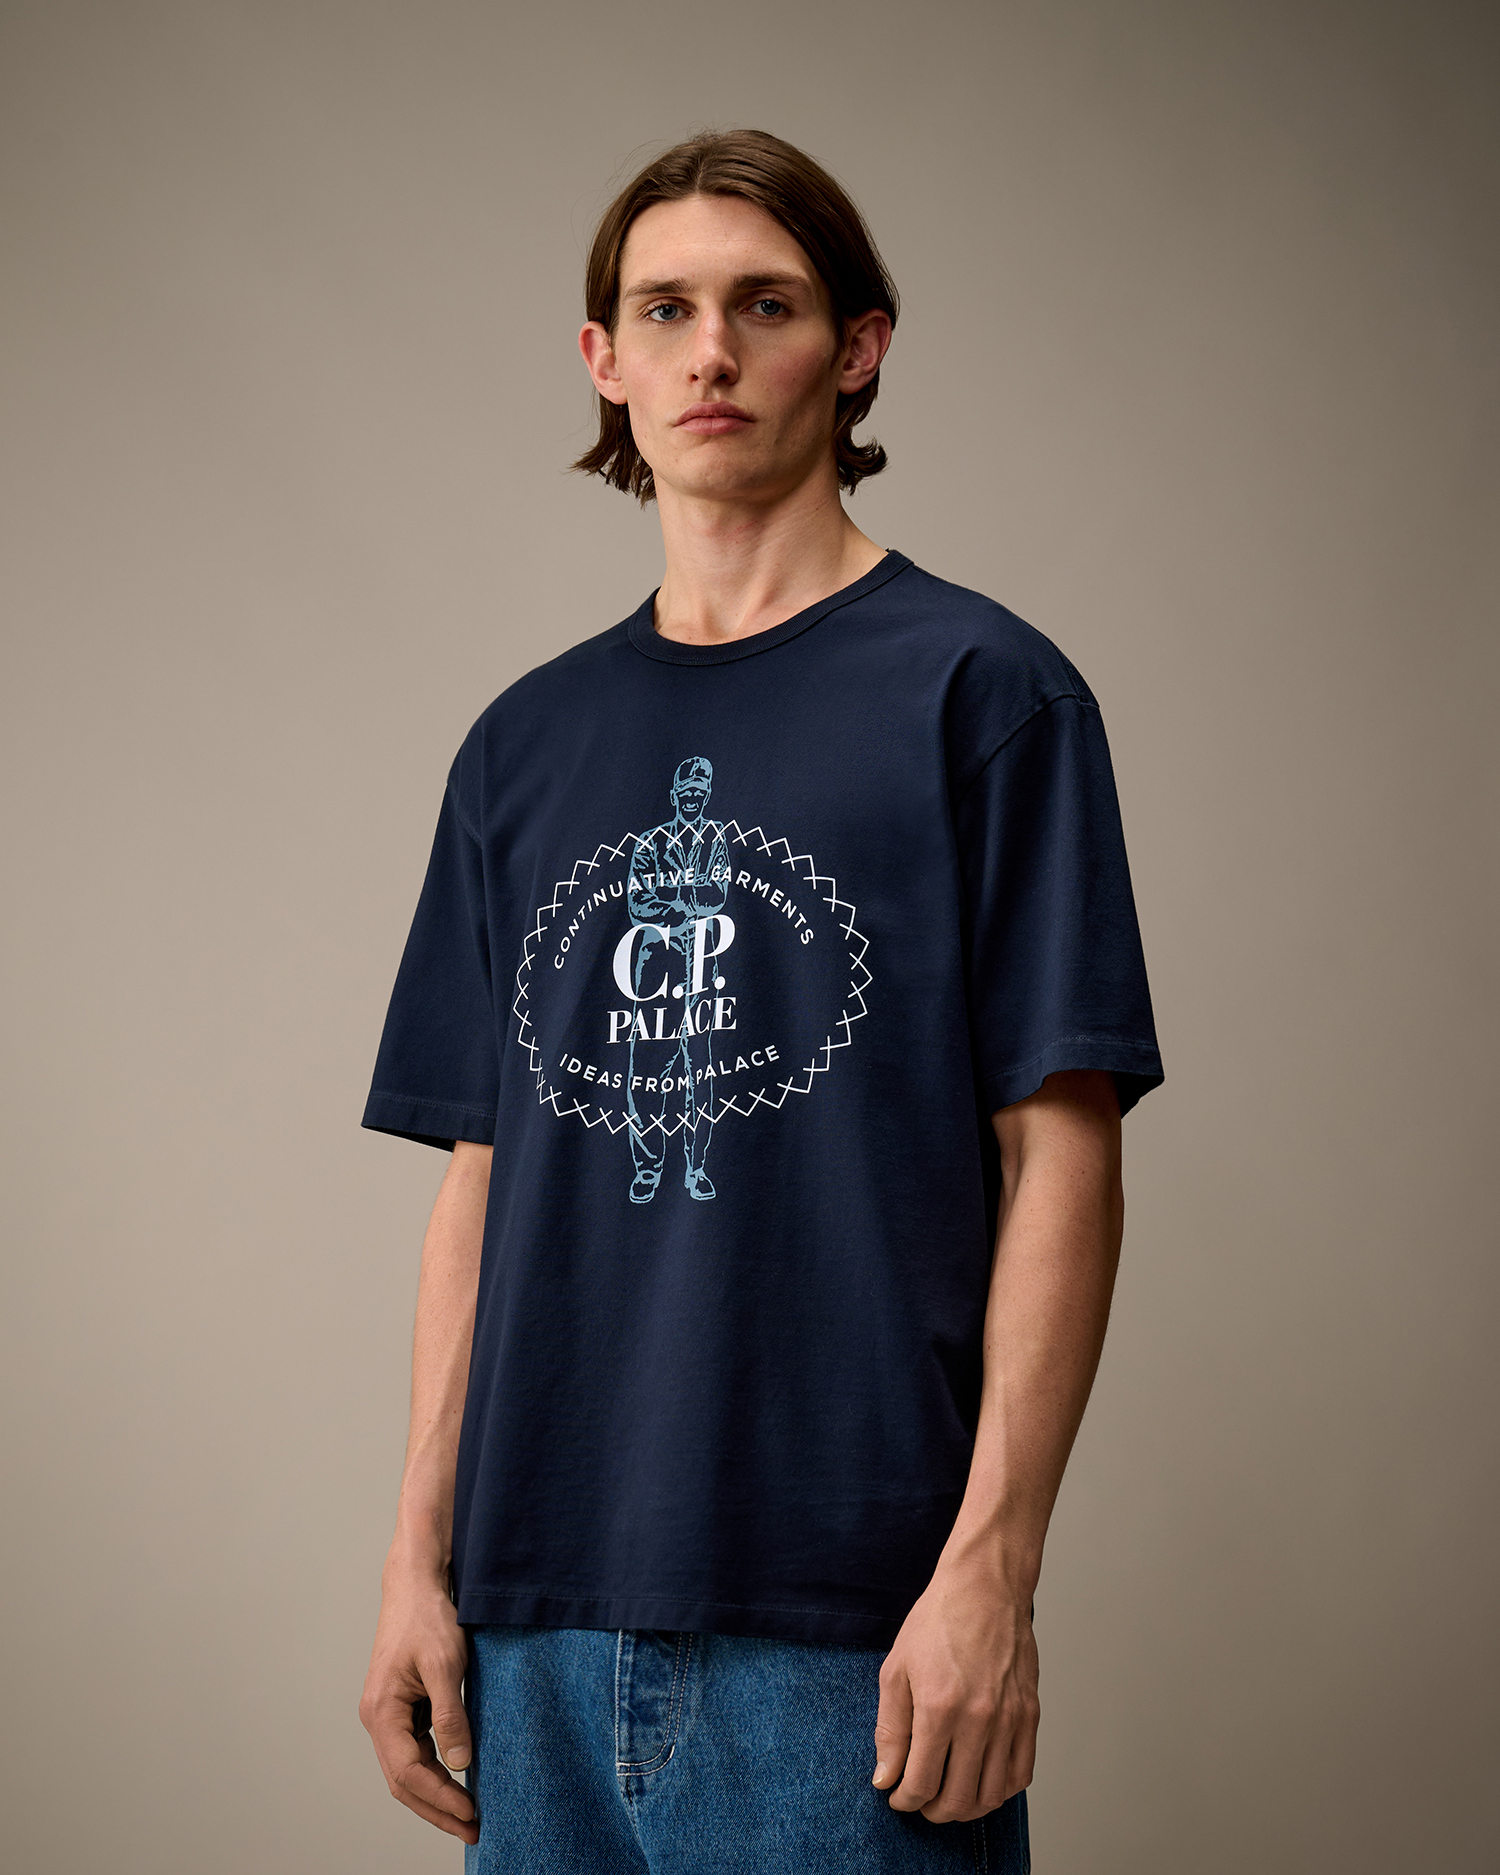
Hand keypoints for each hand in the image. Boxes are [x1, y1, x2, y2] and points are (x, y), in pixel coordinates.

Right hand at [359, 1556, 478, 1843]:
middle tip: (474, 1829)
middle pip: (404, 1781)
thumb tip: (461, 1763)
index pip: (409, 1773)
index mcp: (382, 1712)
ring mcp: (389, 1714)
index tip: (473, 1813)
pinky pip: (415, 1751)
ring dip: (437, 1794)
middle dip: (438, 1808)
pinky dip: (435, 1772)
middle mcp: (379, 1719)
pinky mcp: (403, 1706)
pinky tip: (458, 1779)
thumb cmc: (428, 1616)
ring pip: (408, 1770)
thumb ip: (451, 1714)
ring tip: (469, 1814)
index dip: (442, 1798)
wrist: (417, 1582)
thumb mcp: (445, 1663)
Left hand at [871, 1556, 1038, 1823]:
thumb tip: (885, 1778)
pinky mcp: (1030, 1714)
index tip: (896, 1797)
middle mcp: (978, 1719)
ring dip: (967, 1808)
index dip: (904, 1800)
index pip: (921, 1782)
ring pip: (991, 1795)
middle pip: (958, 1798)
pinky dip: (1000, 1791)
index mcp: (939, 1707)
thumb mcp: (896, 1669)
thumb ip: (890, 1729)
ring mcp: (1009, 1719)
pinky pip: (1020, 1774)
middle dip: (933, 1811)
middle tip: (920, 1803)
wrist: (984, 1587)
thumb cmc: (937, 1622)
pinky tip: (981, 1781)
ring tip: (949, 1797)